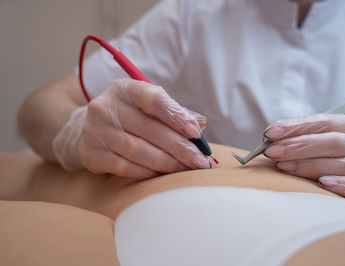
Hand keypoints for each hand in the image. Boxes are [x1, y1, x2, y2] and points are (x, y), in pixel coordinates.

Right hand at [53, 78, 209, 178]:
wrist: (87, 130)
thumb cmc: (129, 117)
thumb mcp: (148, 106)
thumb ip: (174, 112)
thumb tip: (200, 123)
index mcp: (124, 89)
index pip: (154, 99)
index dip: (176, 116)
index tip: (196, 133)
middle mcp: (105, 106)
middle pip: (149, 128)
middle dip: (179, 147)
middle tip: (200, 161)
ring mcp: (94, 131)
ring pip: (137, 150)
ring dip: (166, 163)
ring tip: (186, 169)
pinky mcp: (91, 154)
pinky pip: (124, 167)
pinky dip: (147, 172)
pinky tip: (163, 174)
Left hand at [263, 114, 344, 204]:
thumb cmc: (336, 161)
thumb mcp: (324, 144)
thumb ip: (303, 139)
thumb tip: (269, 140)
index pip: (325, 122)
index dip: (296, 127)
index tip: (270, 133)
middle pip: (333, 142)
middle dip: (298, 146)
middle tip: (272, 152)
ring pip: (344, 165)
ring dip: (310, 166)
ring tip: (284, 167)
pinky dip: (343, 185)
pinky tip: (322, 183)